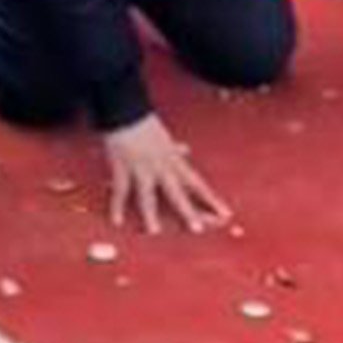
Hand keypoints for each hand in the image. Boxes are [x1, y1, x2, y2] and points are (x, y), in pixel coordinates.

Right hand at [101, 114, 229, 233]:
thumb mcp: (164, 136)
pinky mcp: (122, 167)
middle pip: (177, 193)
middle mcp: (161, 167)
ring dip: (151, 214)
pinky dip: (117, 206)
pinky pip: (121, 191)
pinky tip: (118, 220)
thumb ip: (174, 148)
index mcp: (174, 160)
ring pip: (148, 195)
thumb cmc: (144, 122)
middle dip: (188, 211)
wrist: (126, 110)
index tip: (225, 214)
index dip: (211, 200)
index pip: (197, 184)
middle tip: (197, 229)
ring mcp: (141, 169)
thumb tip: (184, 149)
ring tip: (154, 231)